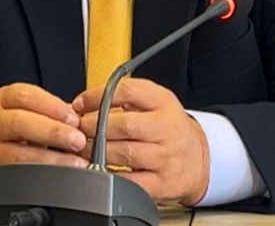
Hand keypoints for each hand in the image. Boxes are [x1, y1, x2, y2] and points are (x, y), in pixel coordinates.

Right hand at [0, 83, 88, 202]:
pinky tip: (56, 179)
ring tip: (74, 163)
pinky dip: (38, 179)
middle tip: (77, 139)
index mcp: (2, 100)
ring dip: (50, 160)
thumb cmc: (0, 129)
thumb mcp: (16, 109)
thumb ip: (44, 111)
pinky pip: (14, 179)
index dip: (52, 106)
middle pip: (19, 123)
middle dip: (52, 131)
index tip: (74, 117)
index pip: (25, 96)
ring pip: (17, 155)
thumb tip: (78, 120)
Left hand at [73, 79, 209, 205]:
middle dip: (93, 127)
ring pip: (124, 153)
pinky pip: (128, 180)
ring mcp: (165, 157)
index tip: (79, 103)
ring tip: (82, 147)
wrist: (197, 159)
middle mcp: (167, 128)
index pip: (126, 91)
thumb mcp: (154, 102)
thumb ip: (124, 96)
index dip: (96, 96)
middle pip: (123, 124)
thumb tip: (84, 103)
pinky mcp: (161, 184)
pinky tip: (99, 168)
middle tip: (78, 129)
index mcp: (163, 102)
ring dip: (96, 151)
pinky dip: (108, 175)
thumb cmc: (168, 128)